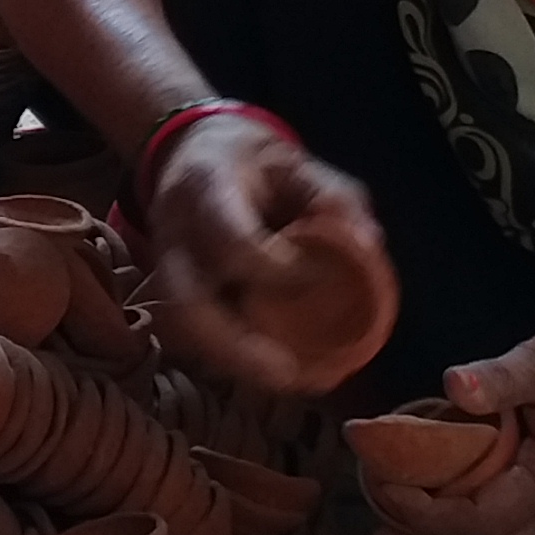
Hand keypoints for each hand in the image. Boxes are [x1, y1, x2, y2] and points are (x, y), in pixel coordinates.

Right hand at [138, 113, 390, 397]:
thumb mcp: (296, 162)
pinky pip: (196, 336)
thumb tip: (370, 244)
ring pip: (186, 331)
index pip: (228, 240)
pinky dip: (235, 359)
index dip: (273, 268)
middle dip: (235, 347)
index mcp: (204, 187)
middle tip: (287, 374)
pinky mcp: (170, 293)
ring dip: (236, 364)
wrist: (193, 153)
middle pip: (186, 305)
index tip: (321, 278)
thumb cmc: (252, 162)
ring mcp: (164, 268)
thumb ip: (335, 197)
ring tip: (292, 381)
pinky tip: (279, 372)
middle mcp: (173, 233)